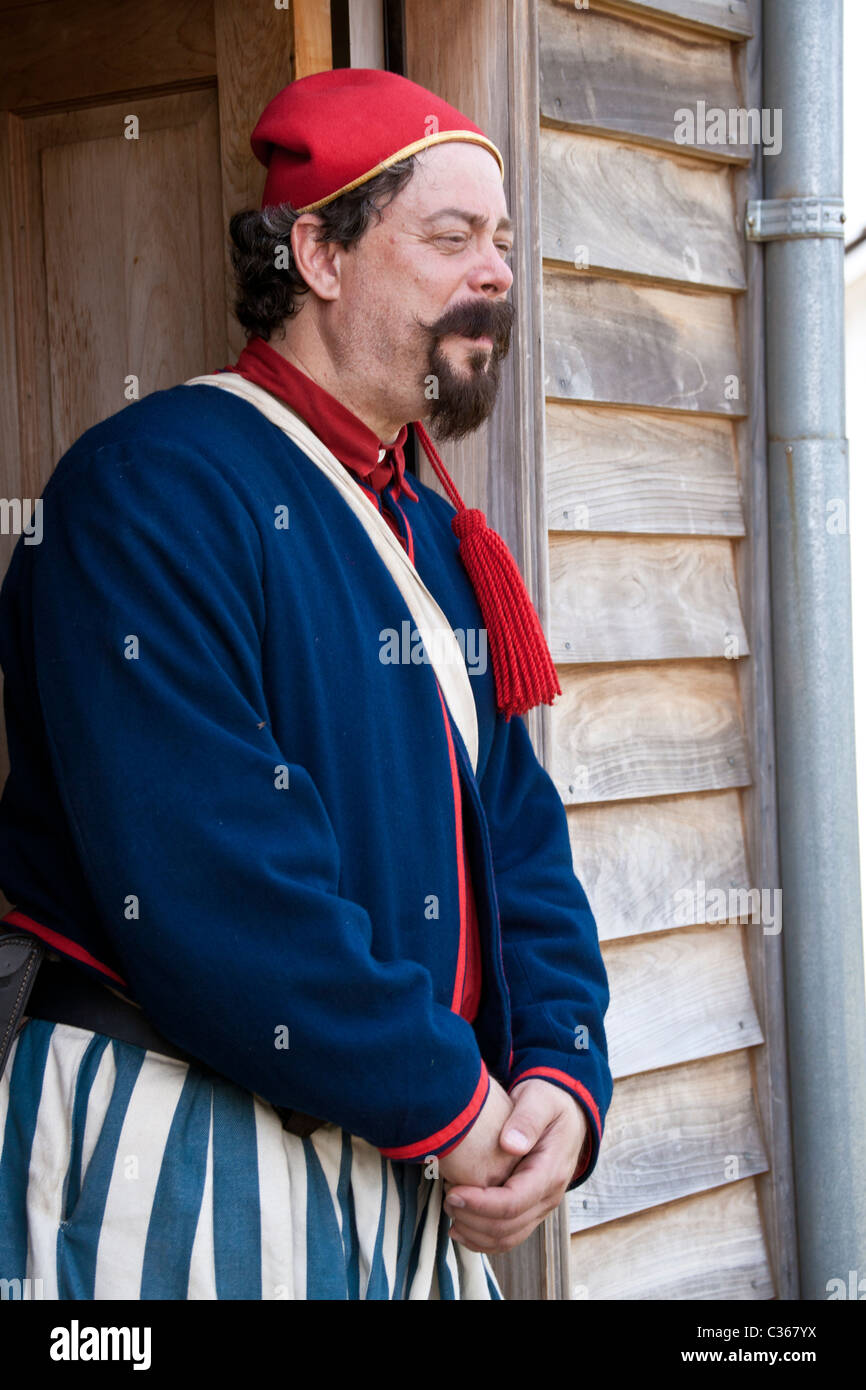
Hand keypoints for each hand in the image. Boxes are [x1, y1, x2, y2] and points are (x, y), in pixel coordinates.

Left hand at [444, 1078, 587, 1252]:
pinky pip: (509, 1237)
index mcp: (551, 1170)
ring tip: (449, 1213)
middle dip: (471, 1218)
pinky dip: (483, 1240)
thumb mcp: (539, 1098)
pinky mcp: (531, 1209)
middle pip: (507, 1227)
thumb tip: (510, 1144)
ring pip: (507, 1239)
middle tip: (445, 1198)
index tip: (453, 1192)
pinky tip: (460, 1228)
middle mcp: (549, 1195)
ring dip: (474, 1233)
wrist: (565, 1112)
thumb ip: (526, 1119)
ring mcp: (541, 1206)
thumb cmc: (549, 1102)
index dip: (480, 1203)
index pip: (513, 1202)